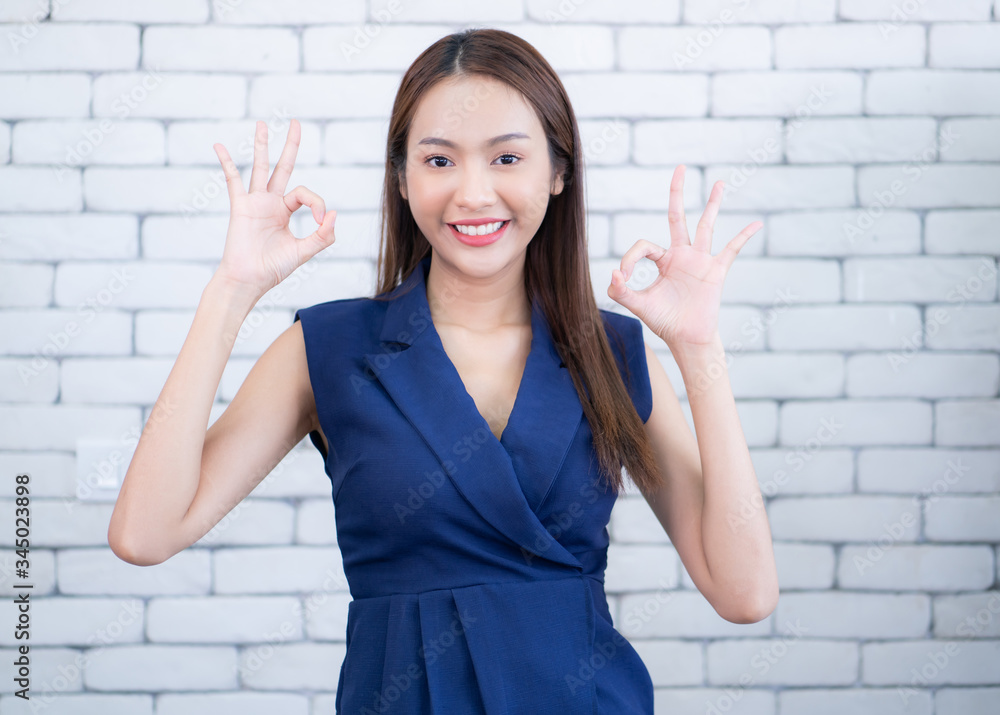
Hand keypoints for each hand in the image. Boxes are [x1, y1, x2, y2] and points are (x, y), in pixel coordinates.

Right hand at [212, 118, 336, 297]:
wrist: (249, 280)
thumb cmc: (274, 269)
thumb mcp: (304, 251)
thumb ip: (323, 235)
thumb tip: (333, 213)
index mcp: (286, 211)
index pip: (305, 194)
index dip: (317, 202)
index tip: (320, 220)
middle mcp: (270, 203)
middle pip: (282, 167)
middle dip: (290, 145)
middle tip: (296, 122)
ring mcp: (254, 202)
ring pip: (259, 167)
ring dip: (261, 146)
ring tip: (262, 124)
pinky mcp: (240, 206)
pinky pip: (232, 180)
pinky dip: (226, 163)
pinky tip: (219, 146)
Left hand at [607, 164, 761, 347]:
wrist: (686, 338)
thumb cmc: (663, 321)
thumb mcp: (637, 305)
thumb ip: (620, 291)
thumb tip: (613, 273)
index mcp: (662, 260)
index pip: (644, 246)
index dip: (630, 259)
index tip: (624, 277)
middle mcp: (682, 254)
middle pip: (678, 217)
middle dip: (677, 193)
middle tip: (680, 168)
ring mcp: (700, 261)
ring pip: (706, 226)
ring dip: (712, 204)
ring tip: (719, 183)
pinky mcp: (716, 271)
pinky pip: (731, 250)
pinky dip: (743, 237)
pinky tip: (756, 224)